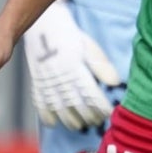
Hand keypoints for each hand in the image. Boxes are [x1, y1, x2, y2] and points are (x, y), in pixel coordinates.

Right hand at [22, 0, 120, 129]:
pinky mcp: (36, 82)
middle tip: (97, 123)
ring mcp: (46, 81)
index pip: (90, 93)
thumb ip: (101, 66)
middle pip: (75, 103)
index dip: (100, 106)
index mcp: (75, 68)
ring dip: (69, 119)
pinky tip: (54, 124)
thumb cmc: (71, 36)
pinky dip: (46, 115)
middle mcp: (59, 77)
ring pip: (58, 107)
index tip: (109, 113)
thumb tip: (115, 83)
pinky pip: (39, 103)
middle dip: (87, 115)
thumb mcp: (89, 47)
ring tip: (80, 126)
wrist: (44, 26)